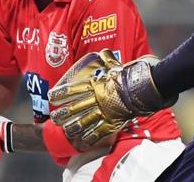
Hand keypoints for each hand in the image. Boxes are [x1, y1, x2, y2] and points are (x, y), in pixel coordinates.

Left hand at [48, 49, 176, 145]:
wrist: (142, 87)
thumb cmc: (129, 75)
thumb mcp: (116, 65)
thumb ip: (107, 60)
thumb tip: (105, 52)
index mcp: (95, 85)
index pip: (73, 90)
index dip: (61, 94)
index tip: (51, 97)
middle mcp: (96, 99)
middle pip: (75, 108)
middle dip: (63, 114)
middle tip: (53, 118)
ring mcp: (103, 111)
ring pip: (84, 121)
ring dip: (73, 126)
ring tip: (64, 130)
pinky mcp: (112, 122)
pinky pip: (99, 131)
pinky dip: (90, 137)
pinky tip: (82, 141)